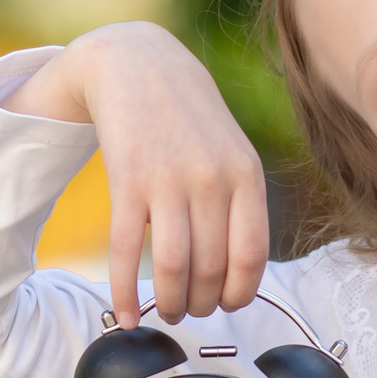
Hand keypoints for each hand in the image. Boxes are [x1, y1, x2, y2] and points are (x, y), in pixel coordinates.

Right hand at [3, 22, 267, 328]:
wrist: (136, 64)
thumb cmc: (187, 116)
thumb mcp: (230, 150)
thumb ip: (238, 203)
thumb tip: (235, 273)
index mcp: (247, 175)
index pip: (251, 256)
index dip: (239, 294)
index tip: (226, 306)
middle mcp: (212, 179)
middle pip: (211, 269)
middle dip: (200, 304)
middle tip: (189, 311)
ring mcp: (168, 180)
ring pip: (173, 268)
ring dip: (169, 304)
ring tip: (165, 312)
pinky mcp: (126, 181)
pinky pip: (127, 251)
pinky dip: (125, 291)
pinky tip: (126, 313)